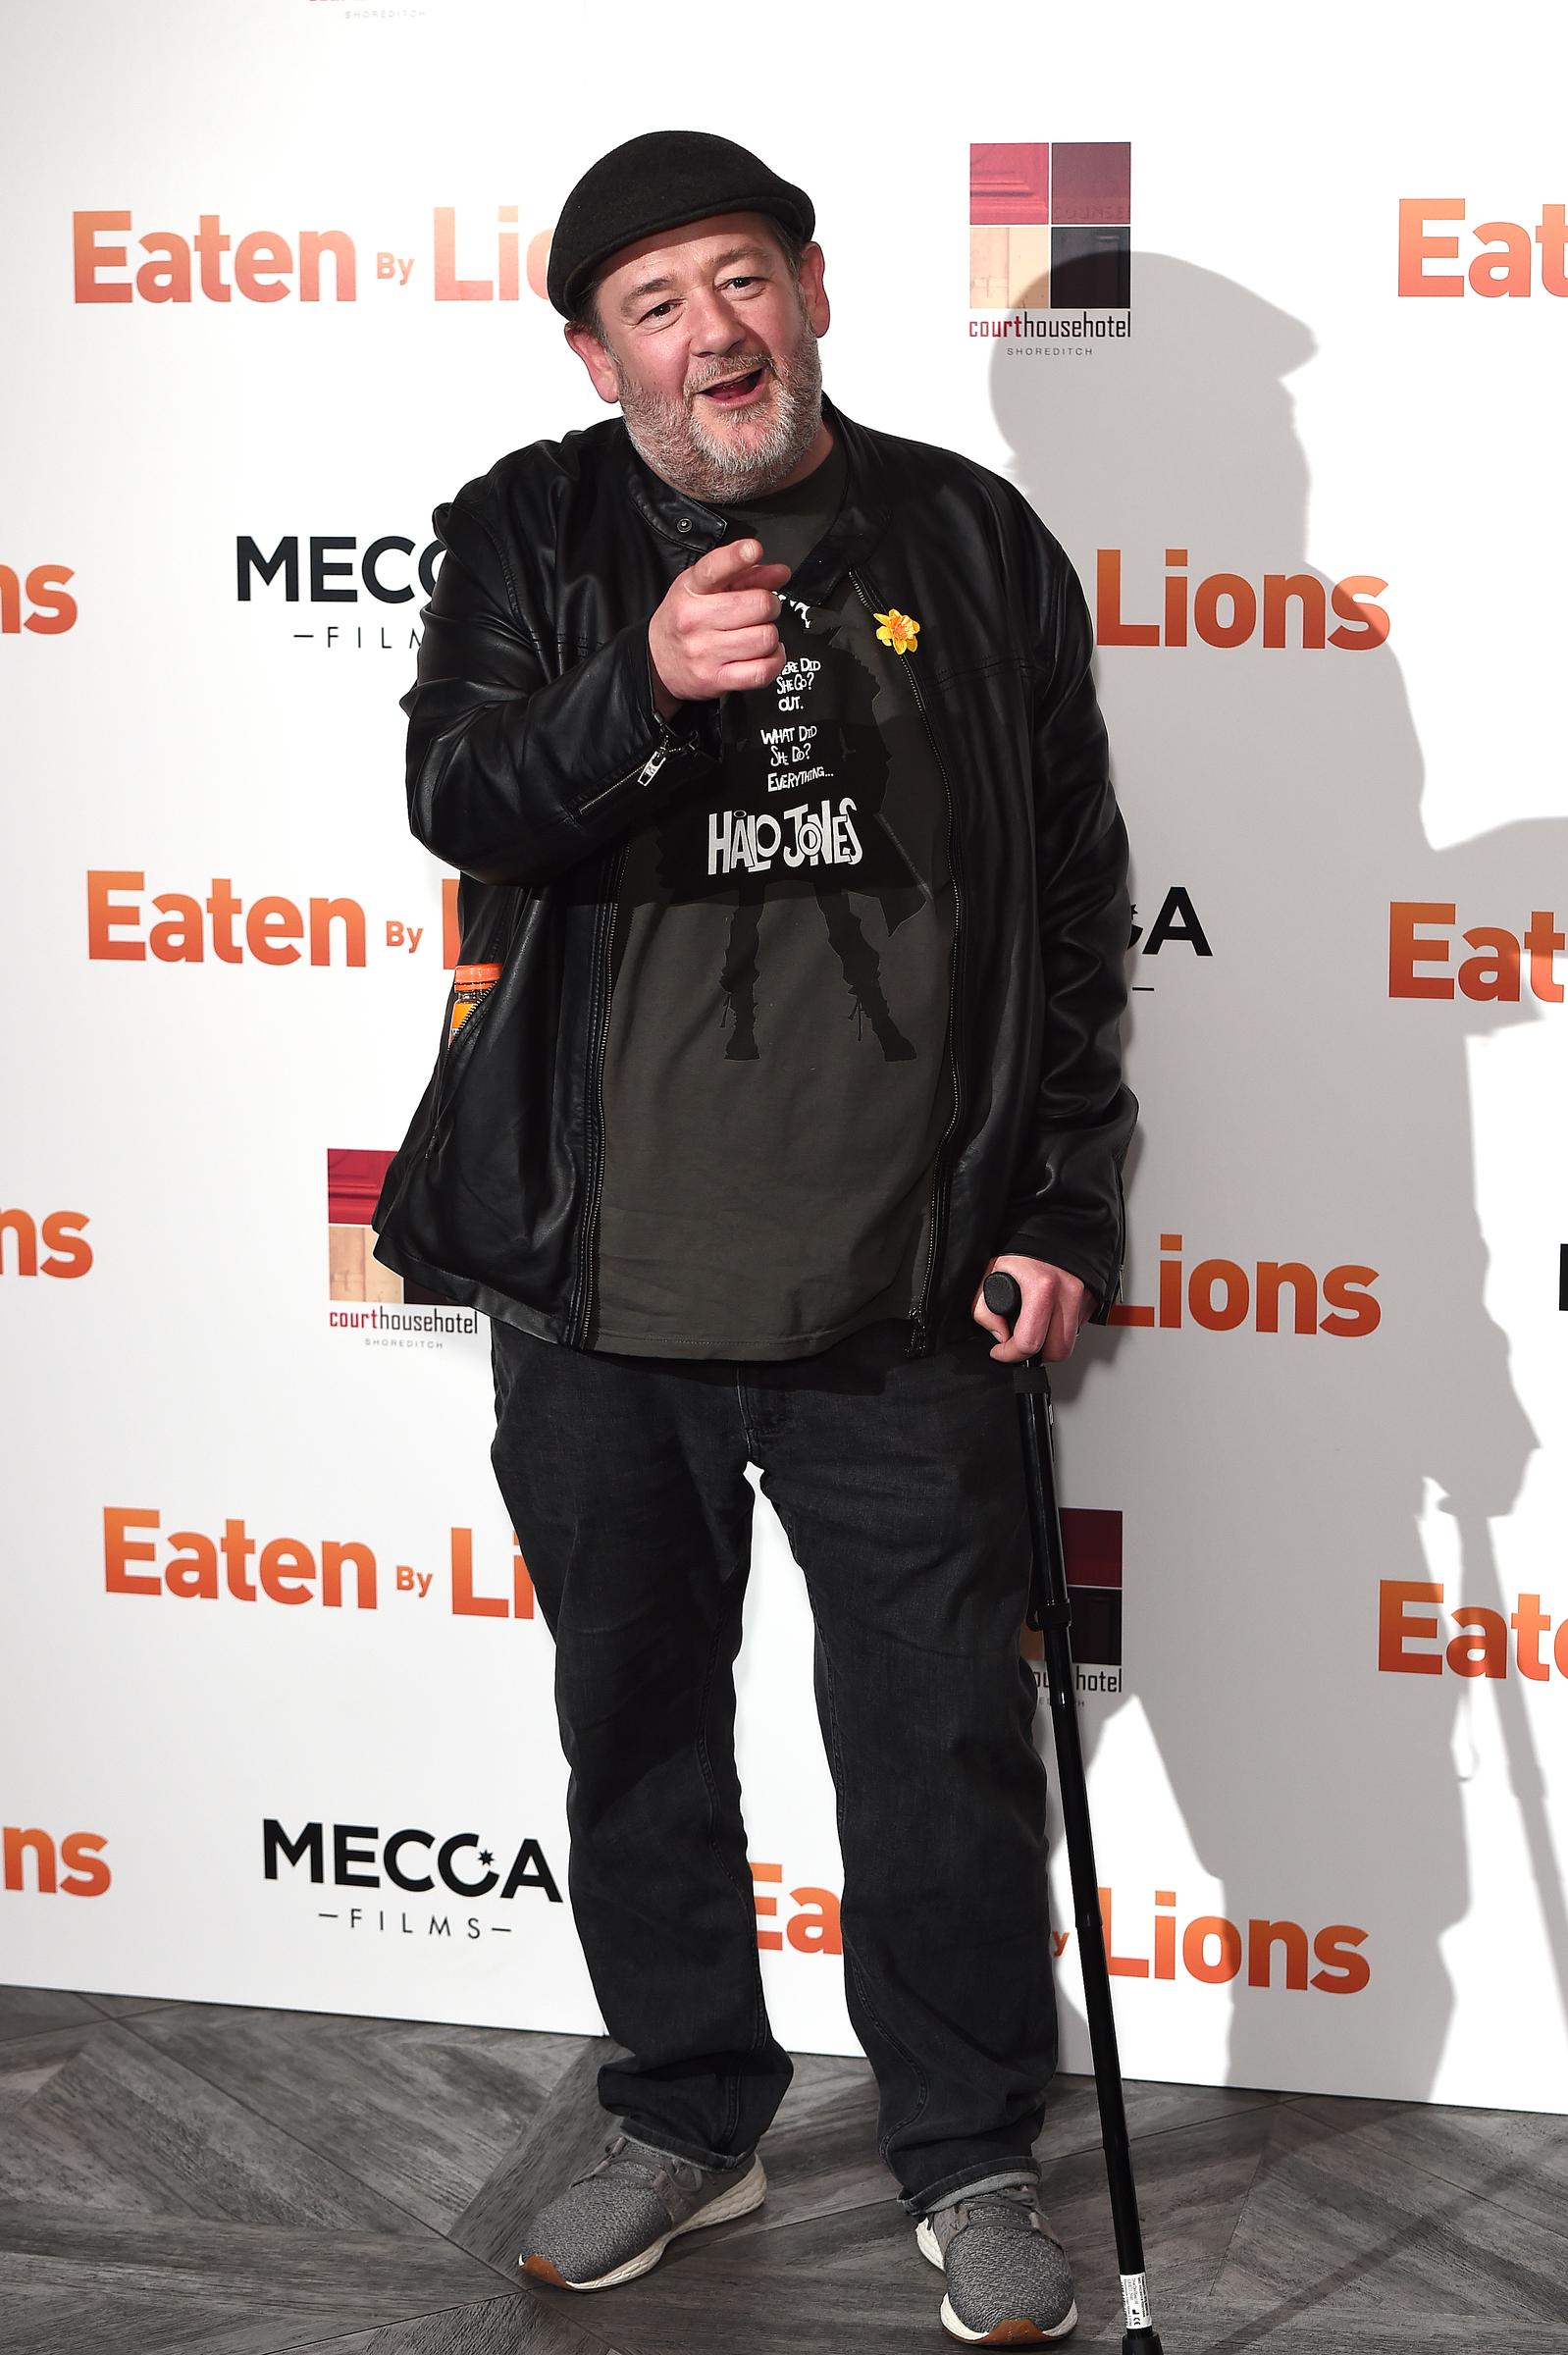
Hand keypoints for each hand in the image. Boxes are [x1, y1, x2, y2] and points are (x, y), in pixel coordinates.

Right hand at [648, 537, 792, 715]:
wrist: (658, 661)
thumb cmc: (685, 620)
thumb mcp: (705, 588)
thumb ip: (745, 575)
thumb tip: (779, 573)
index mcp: (691, 590)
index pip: (715, 568)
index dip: (738, 556)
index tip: (753, 549)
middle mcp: (695, 620)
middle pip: (758, 606)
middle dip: (769, 606)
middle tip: (761, 610)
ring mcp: (705, 652)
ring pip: (765, 638)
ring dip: (770, 635)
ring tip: (758, 633)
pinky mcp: (716, 679)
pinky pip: (762, 671)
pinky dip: (774, 661)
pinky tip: (767, 654)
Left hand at [972, 1253, 1096, 1363]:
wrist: (1052, 1223)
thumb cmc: (1021, 1244)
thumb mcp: (991, 1272)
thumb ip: (985, 1309)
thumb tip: (1000, 1334)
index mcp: (1042, 1286)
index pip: (1030, 1342)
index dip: (1009, 1354)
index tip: (1001, 1351)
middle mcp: (1069, 1292)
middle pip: (1058, 1350)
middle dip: (1036, 1354)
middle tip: (1020, 1343)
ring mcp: (1084, 1296)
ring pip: (1071, 1341)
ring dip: (1052, 1342)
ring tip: (1035, 1327)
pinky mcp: (1094, 1297)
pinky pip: (1079, 1325)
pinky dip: (1063, 1326)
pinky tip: (1050, 1312)